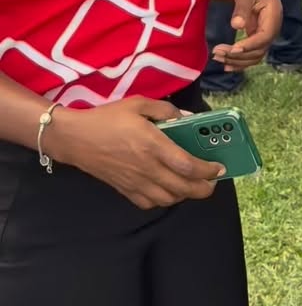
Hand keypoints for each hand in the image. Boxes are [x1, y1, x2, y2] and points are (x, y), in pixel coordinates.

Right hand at [48, 96, 224, 209]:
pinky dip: (165, 200)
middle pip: (183, 188)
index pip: (187, 166)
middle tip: (212, 181)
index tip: (219, 168)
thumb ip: (165, 110)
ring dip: (186, 195)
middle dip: (203, 188)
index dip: (207, 170)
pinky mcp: (125, 191)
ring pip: (169, 199)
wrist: (77, 138)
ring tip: (193, 184)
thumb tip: (186, 119)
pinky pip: (151, 203)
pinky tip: (168, 189)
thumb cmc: (108, 118)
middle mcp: (147, 168)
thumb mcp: (138, 103)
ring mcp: (136, 183)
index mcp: (153, 144)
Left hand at [211, 0, 282, 71]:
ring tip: (218, 58)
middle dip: (238, 55)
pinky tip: (227, 64)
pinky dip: (240, 60)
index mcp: (273, 16)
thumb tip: (237, 26)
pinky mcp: (257, 36)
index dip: (249, 45)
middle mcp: (272, 28)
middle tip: (217, 53)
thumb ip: (242, 7)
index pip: (264, 37)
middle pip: (259, 50)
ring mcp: (265, 34)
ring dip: (237, 61)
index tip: (233, 49)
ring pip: (255, 55)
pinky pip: (251, 53)